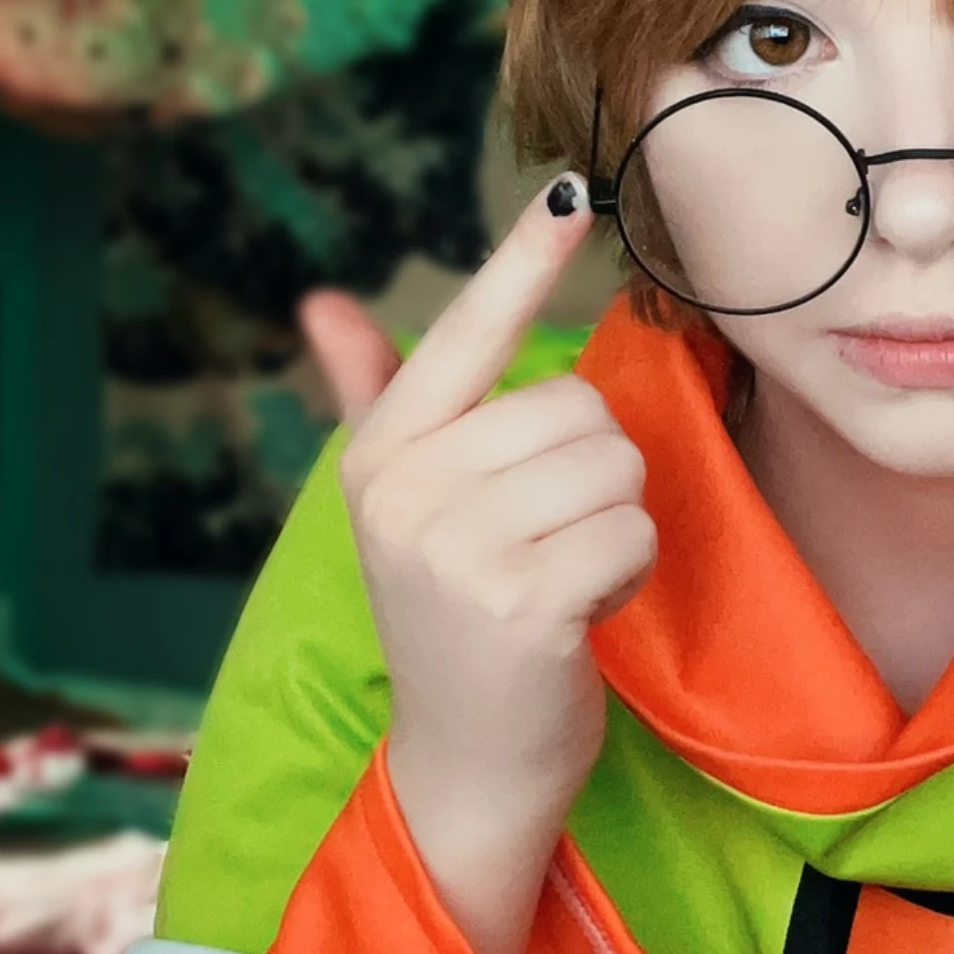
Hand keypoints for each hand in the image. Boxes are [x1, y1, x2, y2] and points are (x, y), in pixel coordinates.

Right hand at [300, 180, 654, 953]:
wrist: (465, 762)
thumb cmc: (456, 618)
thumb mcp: (407, 504)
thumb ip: (380, 398)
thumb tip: (323, 302)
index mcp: (383, 455)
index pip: (464, 334)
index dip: (521, 262)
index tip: (571, 191)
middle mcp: (407, 492)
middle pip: (576, 406)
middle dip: (593, 473)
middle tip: (548, 543)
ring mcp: (459, 549)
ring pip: (613, 465)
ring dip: (616, 524)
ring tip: (563, 576)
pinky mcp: (522, 603)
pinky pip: (629, 531)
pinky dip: (629, 572)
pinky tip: (583, 615)